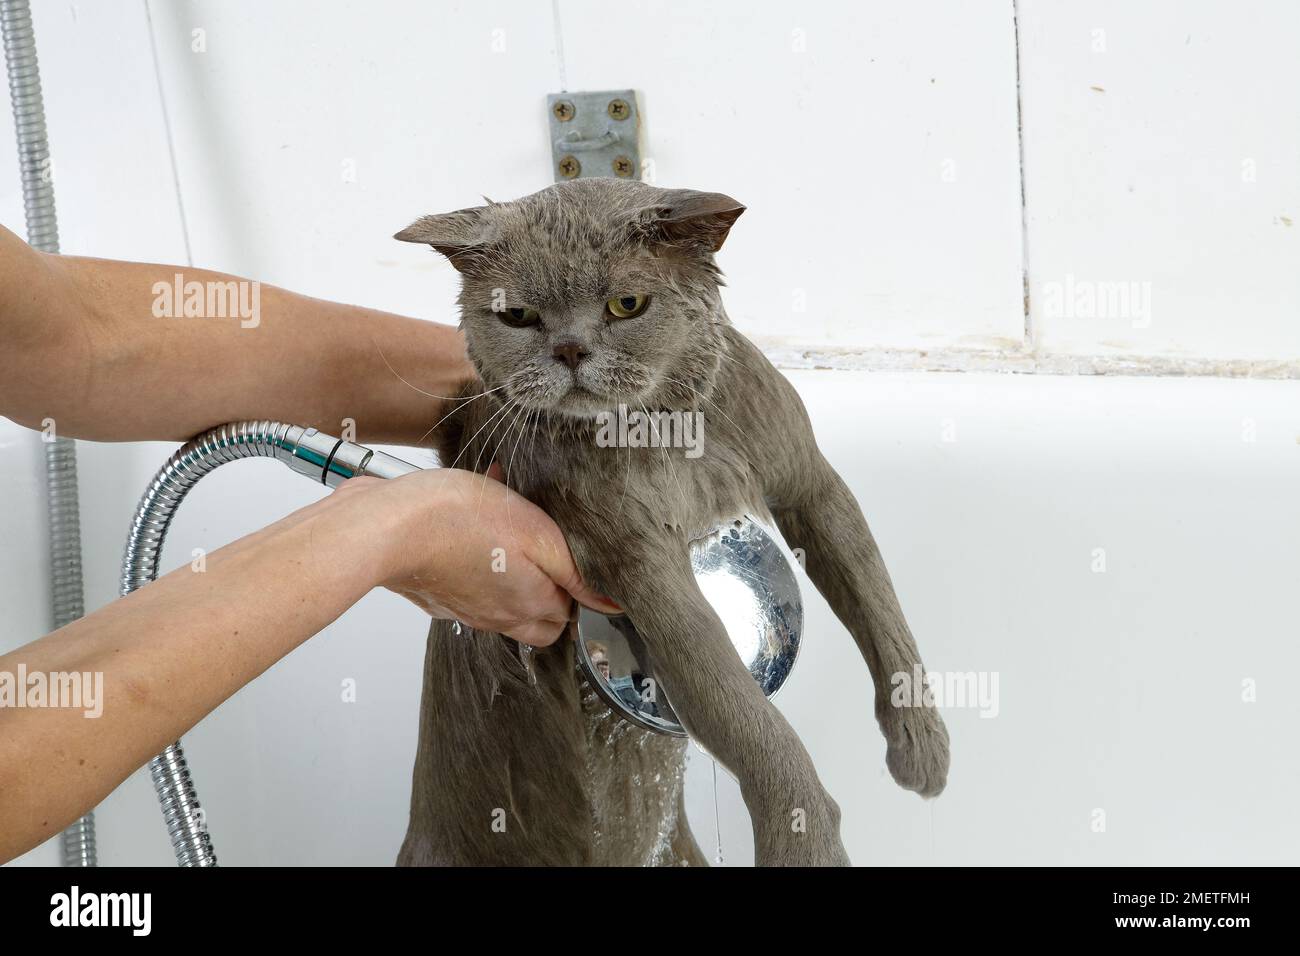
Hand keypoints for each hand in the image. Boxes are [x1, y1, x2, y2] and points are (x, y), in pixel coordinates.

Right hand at [335, 468, 619, 645]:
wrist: (387, 526)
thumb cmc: (459, 520)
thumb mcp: (539, 534)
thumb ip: (577, 572)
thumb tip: (612, 603)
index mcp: (530, 604)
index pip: (572, 612)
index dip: (577, 583)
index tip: (571, 554)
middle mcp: (499, 616)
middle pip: (540, 618)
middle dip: (550, 590)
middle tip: (544, 549)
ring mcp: (466, 609)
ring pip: (504, 602)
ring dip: (513, 570)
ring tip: (506, 524)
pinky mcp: (437, 595)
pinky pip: (470, 586)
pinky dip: (478, 562)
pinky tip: (471, 524)